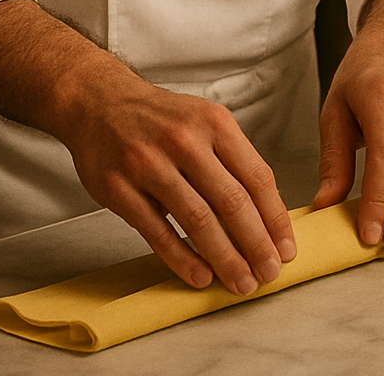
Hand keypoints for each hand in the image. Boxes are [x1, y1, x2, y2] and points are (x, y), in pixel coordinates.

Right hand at [61, 76, 297, 295]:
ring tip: (241, 282)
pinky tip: (201, 276)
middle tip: (269, 274)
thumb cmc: (159, 119)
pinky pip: (158, 231)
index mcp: (214, 124)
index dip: (275, 219)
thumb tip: (266, 215)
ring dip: (225, 258)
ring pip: (198, 221)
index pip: (257, 178)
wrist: (97, 102)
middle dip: (256, 245)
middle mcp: (184, 141)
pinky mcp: (118, 188)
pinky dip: (183, 258)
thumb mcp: (203, 121)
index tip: (286, 248)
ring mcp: (148, 164)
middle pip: (232, 202)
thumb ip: (233, 160)